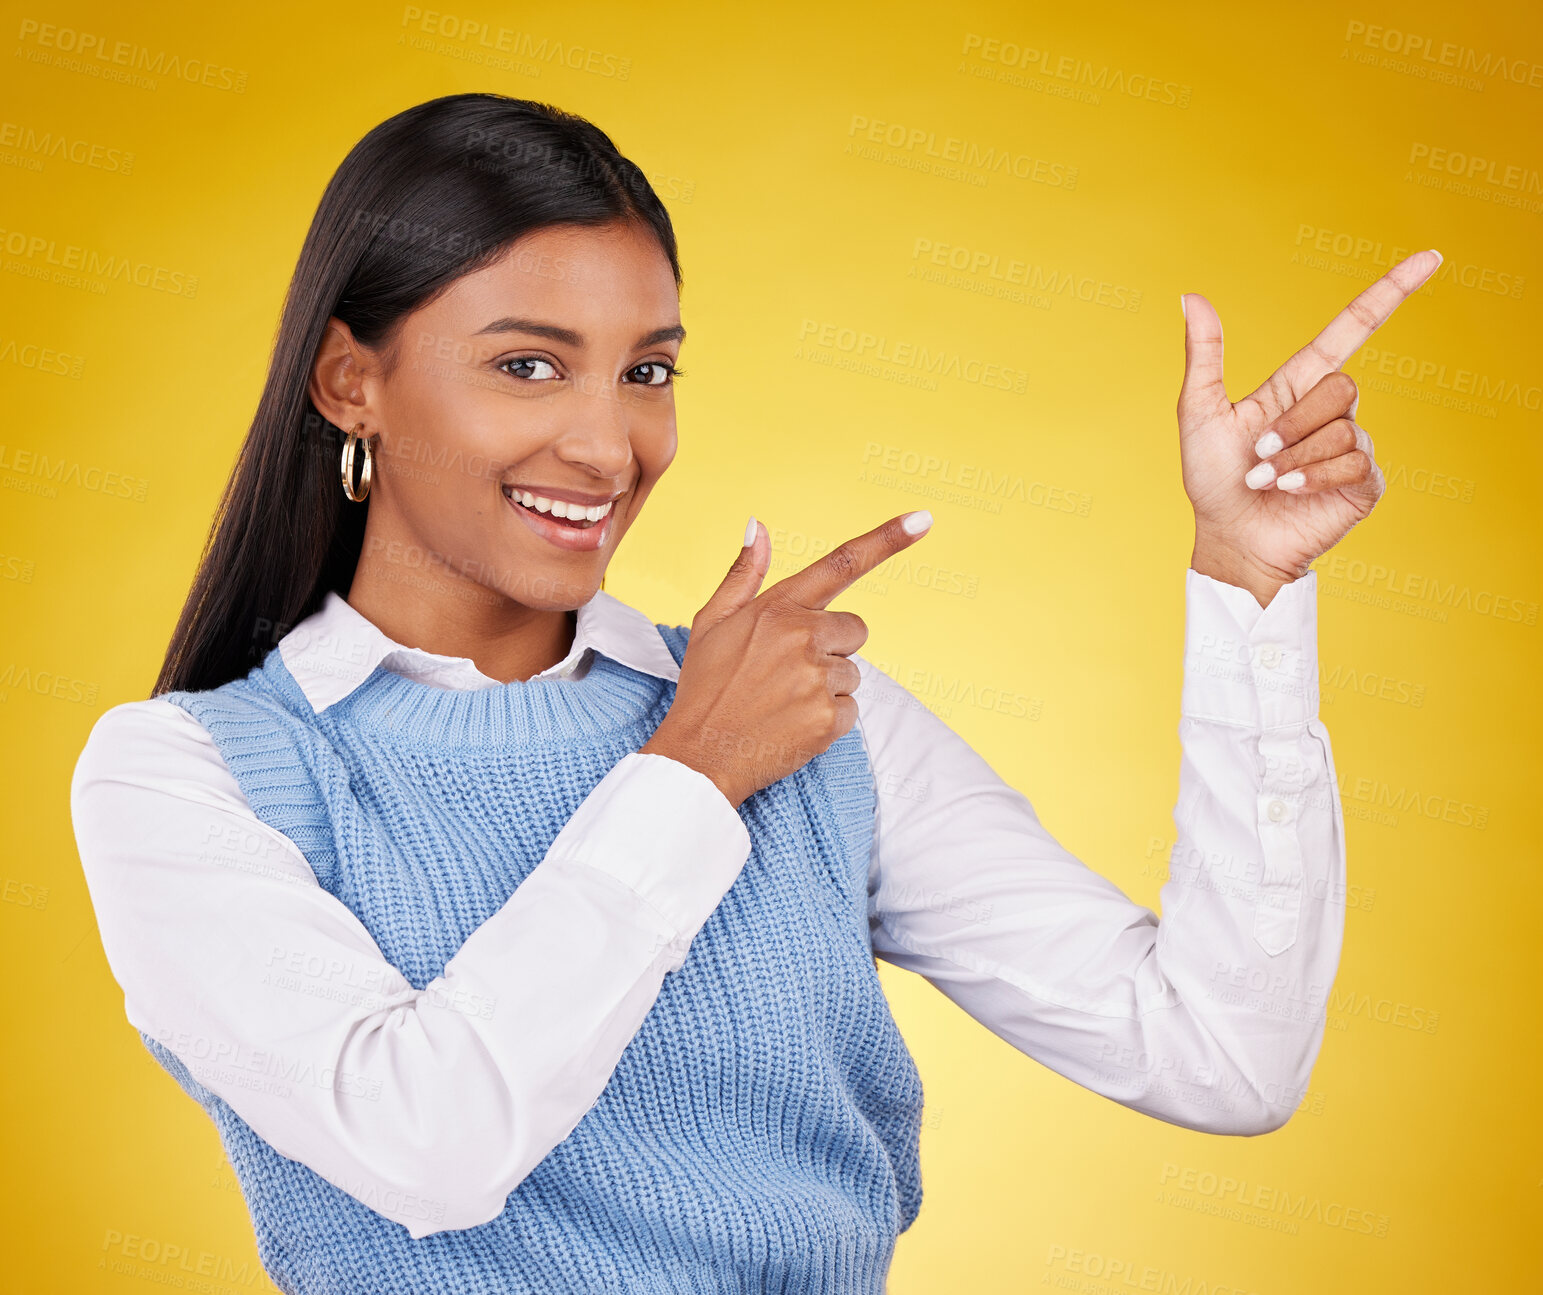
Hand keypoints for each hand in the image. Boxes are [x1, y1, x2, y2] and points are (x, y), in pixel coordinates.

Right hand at [640, 511, 932, 807]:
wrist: (699, 756)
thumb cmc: (705, 688)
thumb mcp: (711, 622)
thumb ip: (743, 574)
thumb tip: (759, 526)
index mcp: (777, 608)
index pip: (840, 564)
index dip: (887, 539)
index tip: (924, 519)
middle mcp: (802, 637)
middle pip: (856, 630)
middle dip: (833, 647)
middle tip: (788, 671)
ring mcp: (818, 679)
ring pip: (852, 673)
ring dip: (827, 686)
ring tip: (783, 702)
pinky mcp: (829, 718)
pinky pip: (850, 710)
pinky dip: (828, 719)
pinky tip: (792, 724)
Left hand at [1177, 249, 1442, 604]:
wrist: (1228, 539)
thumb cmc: (1212, 480)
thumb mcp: (1199, 413)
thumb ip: (1204, 356)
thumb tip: (1192, 297)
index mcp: (1297, 386)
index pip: (1351, 330)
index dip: (1389, 294)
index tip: (1430, 258)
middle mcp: (1329, 412)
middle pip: (1341, 385)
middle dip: (1294, 423)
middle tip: (1260, 456)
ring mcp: (1350, 446)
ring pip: (1343, 427)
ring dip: (1296, 457)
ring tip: (1268, 481)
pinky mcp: (1363, 483)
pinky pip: (1353, 462)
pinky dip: (1314, 477)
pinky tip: (1292, 492)